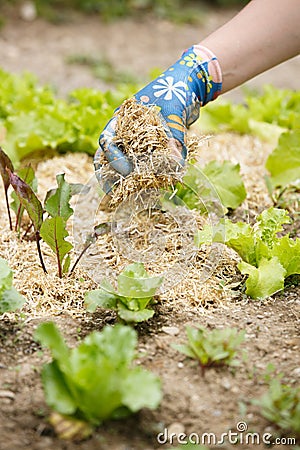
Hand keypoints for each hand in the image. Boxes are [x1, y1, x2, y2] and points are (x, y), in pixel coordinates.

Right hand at [94, 44, 221, 183]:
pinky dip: (143, 180)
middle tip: (117, 195)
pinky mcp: (149, 151)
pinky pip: (140, 169)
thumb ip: (174, 138)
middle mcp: (124, 133)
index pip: (107, 142)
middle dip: (110, 178)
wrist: (189, 87)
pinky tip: (151, 191)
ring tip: (134, 198)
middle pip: (107, 159)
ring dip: (125, 182)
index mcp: (122, 120)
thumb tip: (176, 164)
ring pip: (121, 167)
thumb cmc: (175, 92)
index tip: (128, 171)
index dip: (114, 159)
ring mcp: (135, 143)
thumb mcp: (173, 114)